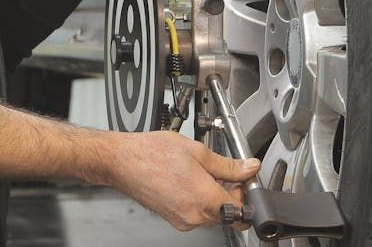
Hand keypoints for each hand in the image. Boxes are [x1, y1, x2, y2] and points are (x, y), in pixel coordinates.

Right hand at [104, 131, 259, 231]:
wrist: (121, 161)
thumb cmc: (151, 153)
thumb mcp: (197, 151)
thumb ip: (228, 164)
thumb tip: (249, 168)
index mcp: (205, 200)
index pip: (242, 210)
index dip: (245, 193)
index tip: (241, 179)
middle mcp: (194, 216)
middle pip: (227, 212)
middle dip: (228, 192)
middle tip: (219, 171)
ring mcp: (182, 220)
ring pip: (211, 213)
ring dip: (212, 194)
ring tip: (198, 172)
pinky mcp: (173, 218)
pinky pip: (195, 212)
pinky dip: (198, 198)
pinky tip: (187, 179)